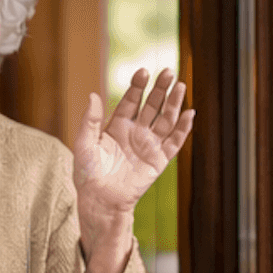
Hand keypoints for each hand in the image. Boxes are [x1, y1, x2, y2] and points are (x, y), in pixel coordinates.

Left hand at [73, 67, 193, 272]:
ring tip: (181, 86)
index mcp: (117, 125)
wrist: (99, 200)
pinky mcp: (159, 160)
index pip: (131, 100)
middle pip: (152, 106)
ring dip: (174, 103)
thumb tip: (93, 95)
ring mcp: (149, 145)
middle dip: (161, 89)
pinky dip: (183, 129)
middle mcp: (136, 132)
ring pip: (165, 120)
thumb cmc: (87, 173)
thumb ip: (90, 121)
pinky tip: (189, 113)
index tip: (143, 72)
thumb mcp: (84, 144)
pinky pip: (174, 142)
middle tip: (169, 72)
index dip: (138, 86)